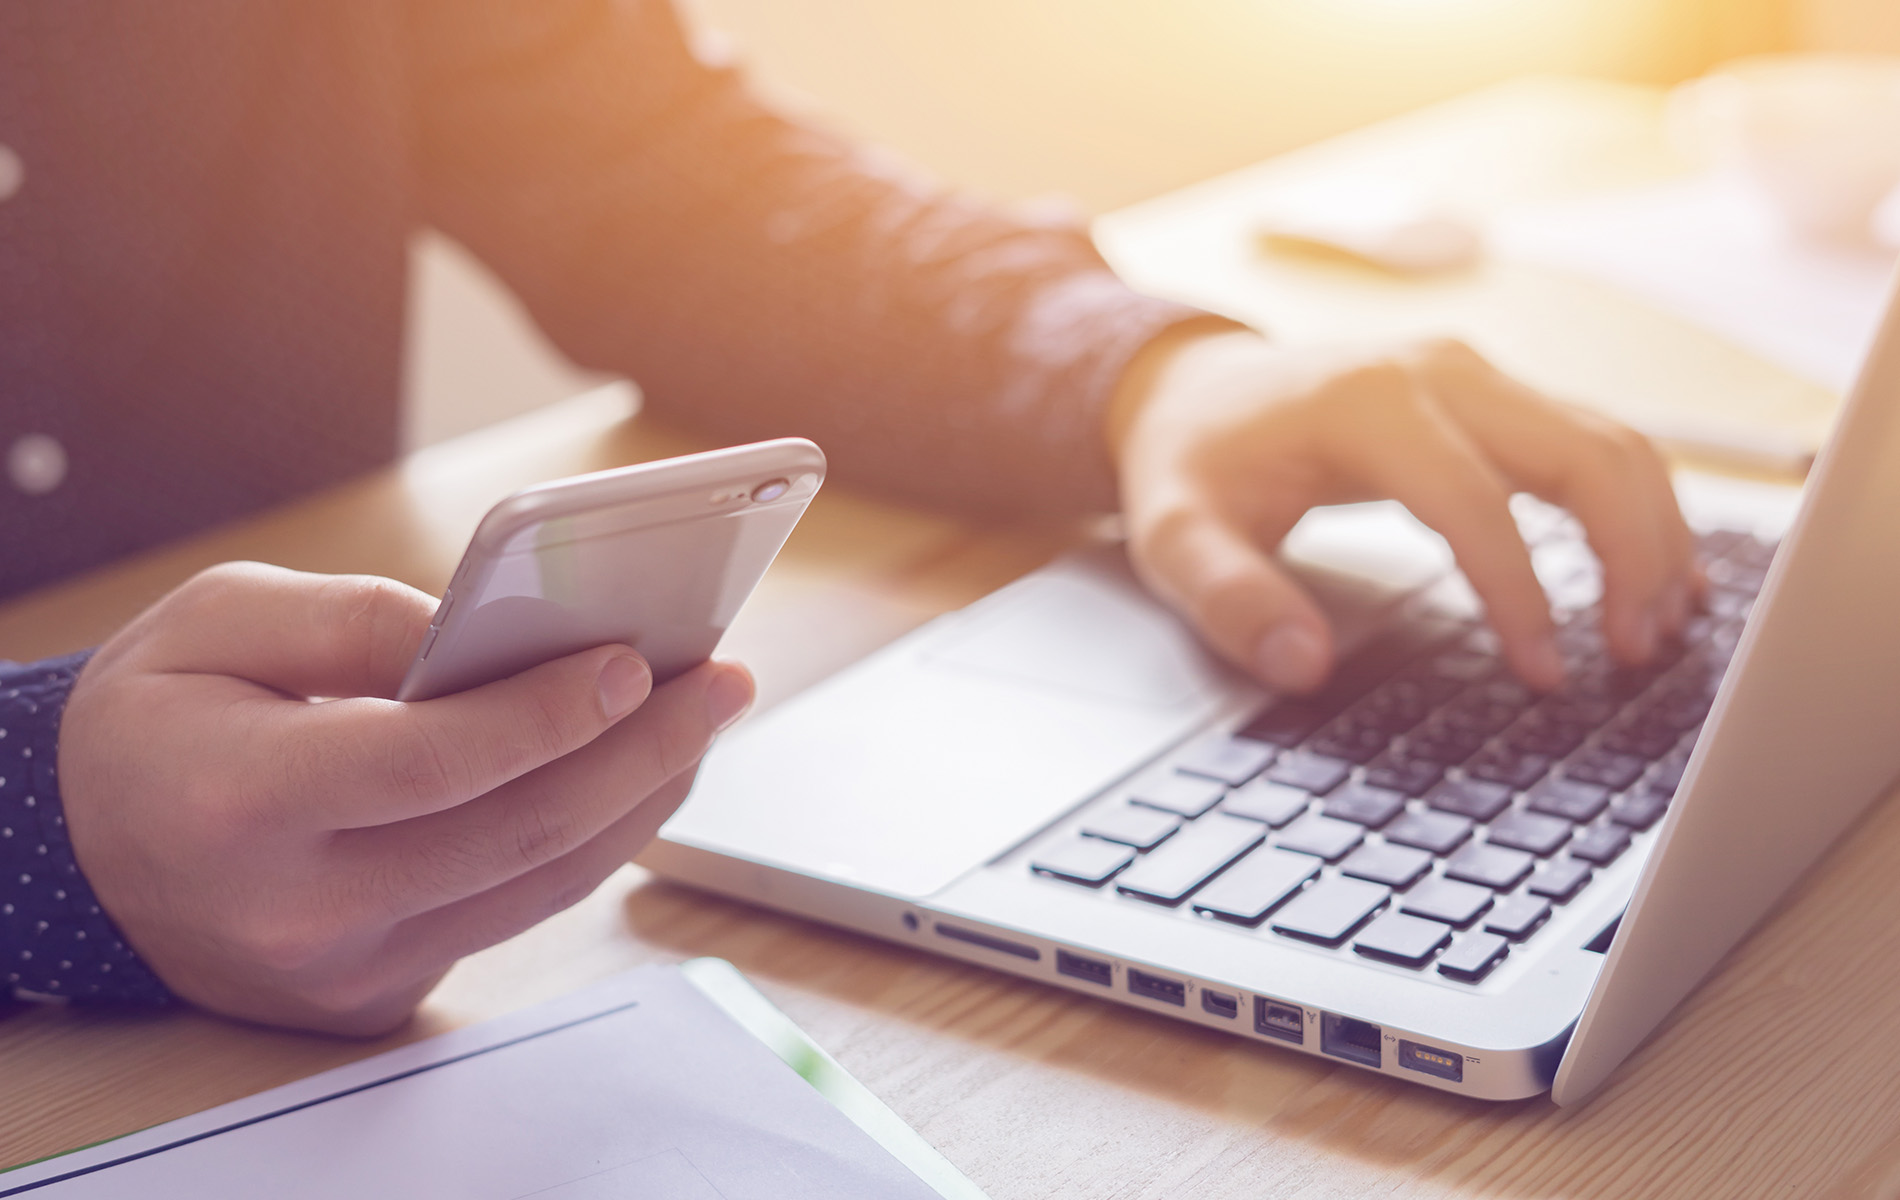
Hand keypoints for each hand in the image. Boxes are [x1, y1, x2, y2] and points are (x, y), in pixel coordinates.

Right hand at [59, 562, 752, 1033]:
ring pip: (541, 884)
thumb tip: (495, 633)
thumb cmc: (155, 721)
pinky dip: (588, 840)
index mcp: (241, 803)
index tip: (638, 660)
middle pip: (519, 833)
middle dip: (644, 750)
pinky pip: (514, 911)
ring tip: (702, 719)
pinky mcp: (381, 993)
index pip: (430, 763)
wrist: (83, 855)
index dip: (547, 712)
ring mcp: (346, 967)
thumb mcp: (215, 622)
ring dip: (643, 798)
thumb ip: (356, 616)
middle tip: (722, 680)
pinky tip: (632, 774)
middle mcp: (298, 908)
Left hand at [1108, 329, 1700, 692]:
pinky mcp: (1494, 393)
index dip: (1521, 594)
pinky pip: (1594, 441)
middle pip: (1584, 452)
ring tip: (1659, 629)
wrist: (1189, 386)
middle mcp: (1439, 370)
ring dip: (1652, 532)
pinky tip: (1659, 574)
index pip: (1475, 502)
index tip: (1546, 675)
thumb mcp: (1176, 536)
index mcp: (1366, 403)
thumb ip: (1230, 599)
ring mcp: (1475, 374)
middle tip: (1635, 654)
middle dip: (1630, 555)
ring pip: (1611, 441)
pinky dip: (1638, 506)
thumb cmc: (1190, 462)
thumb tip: (1302, 665)